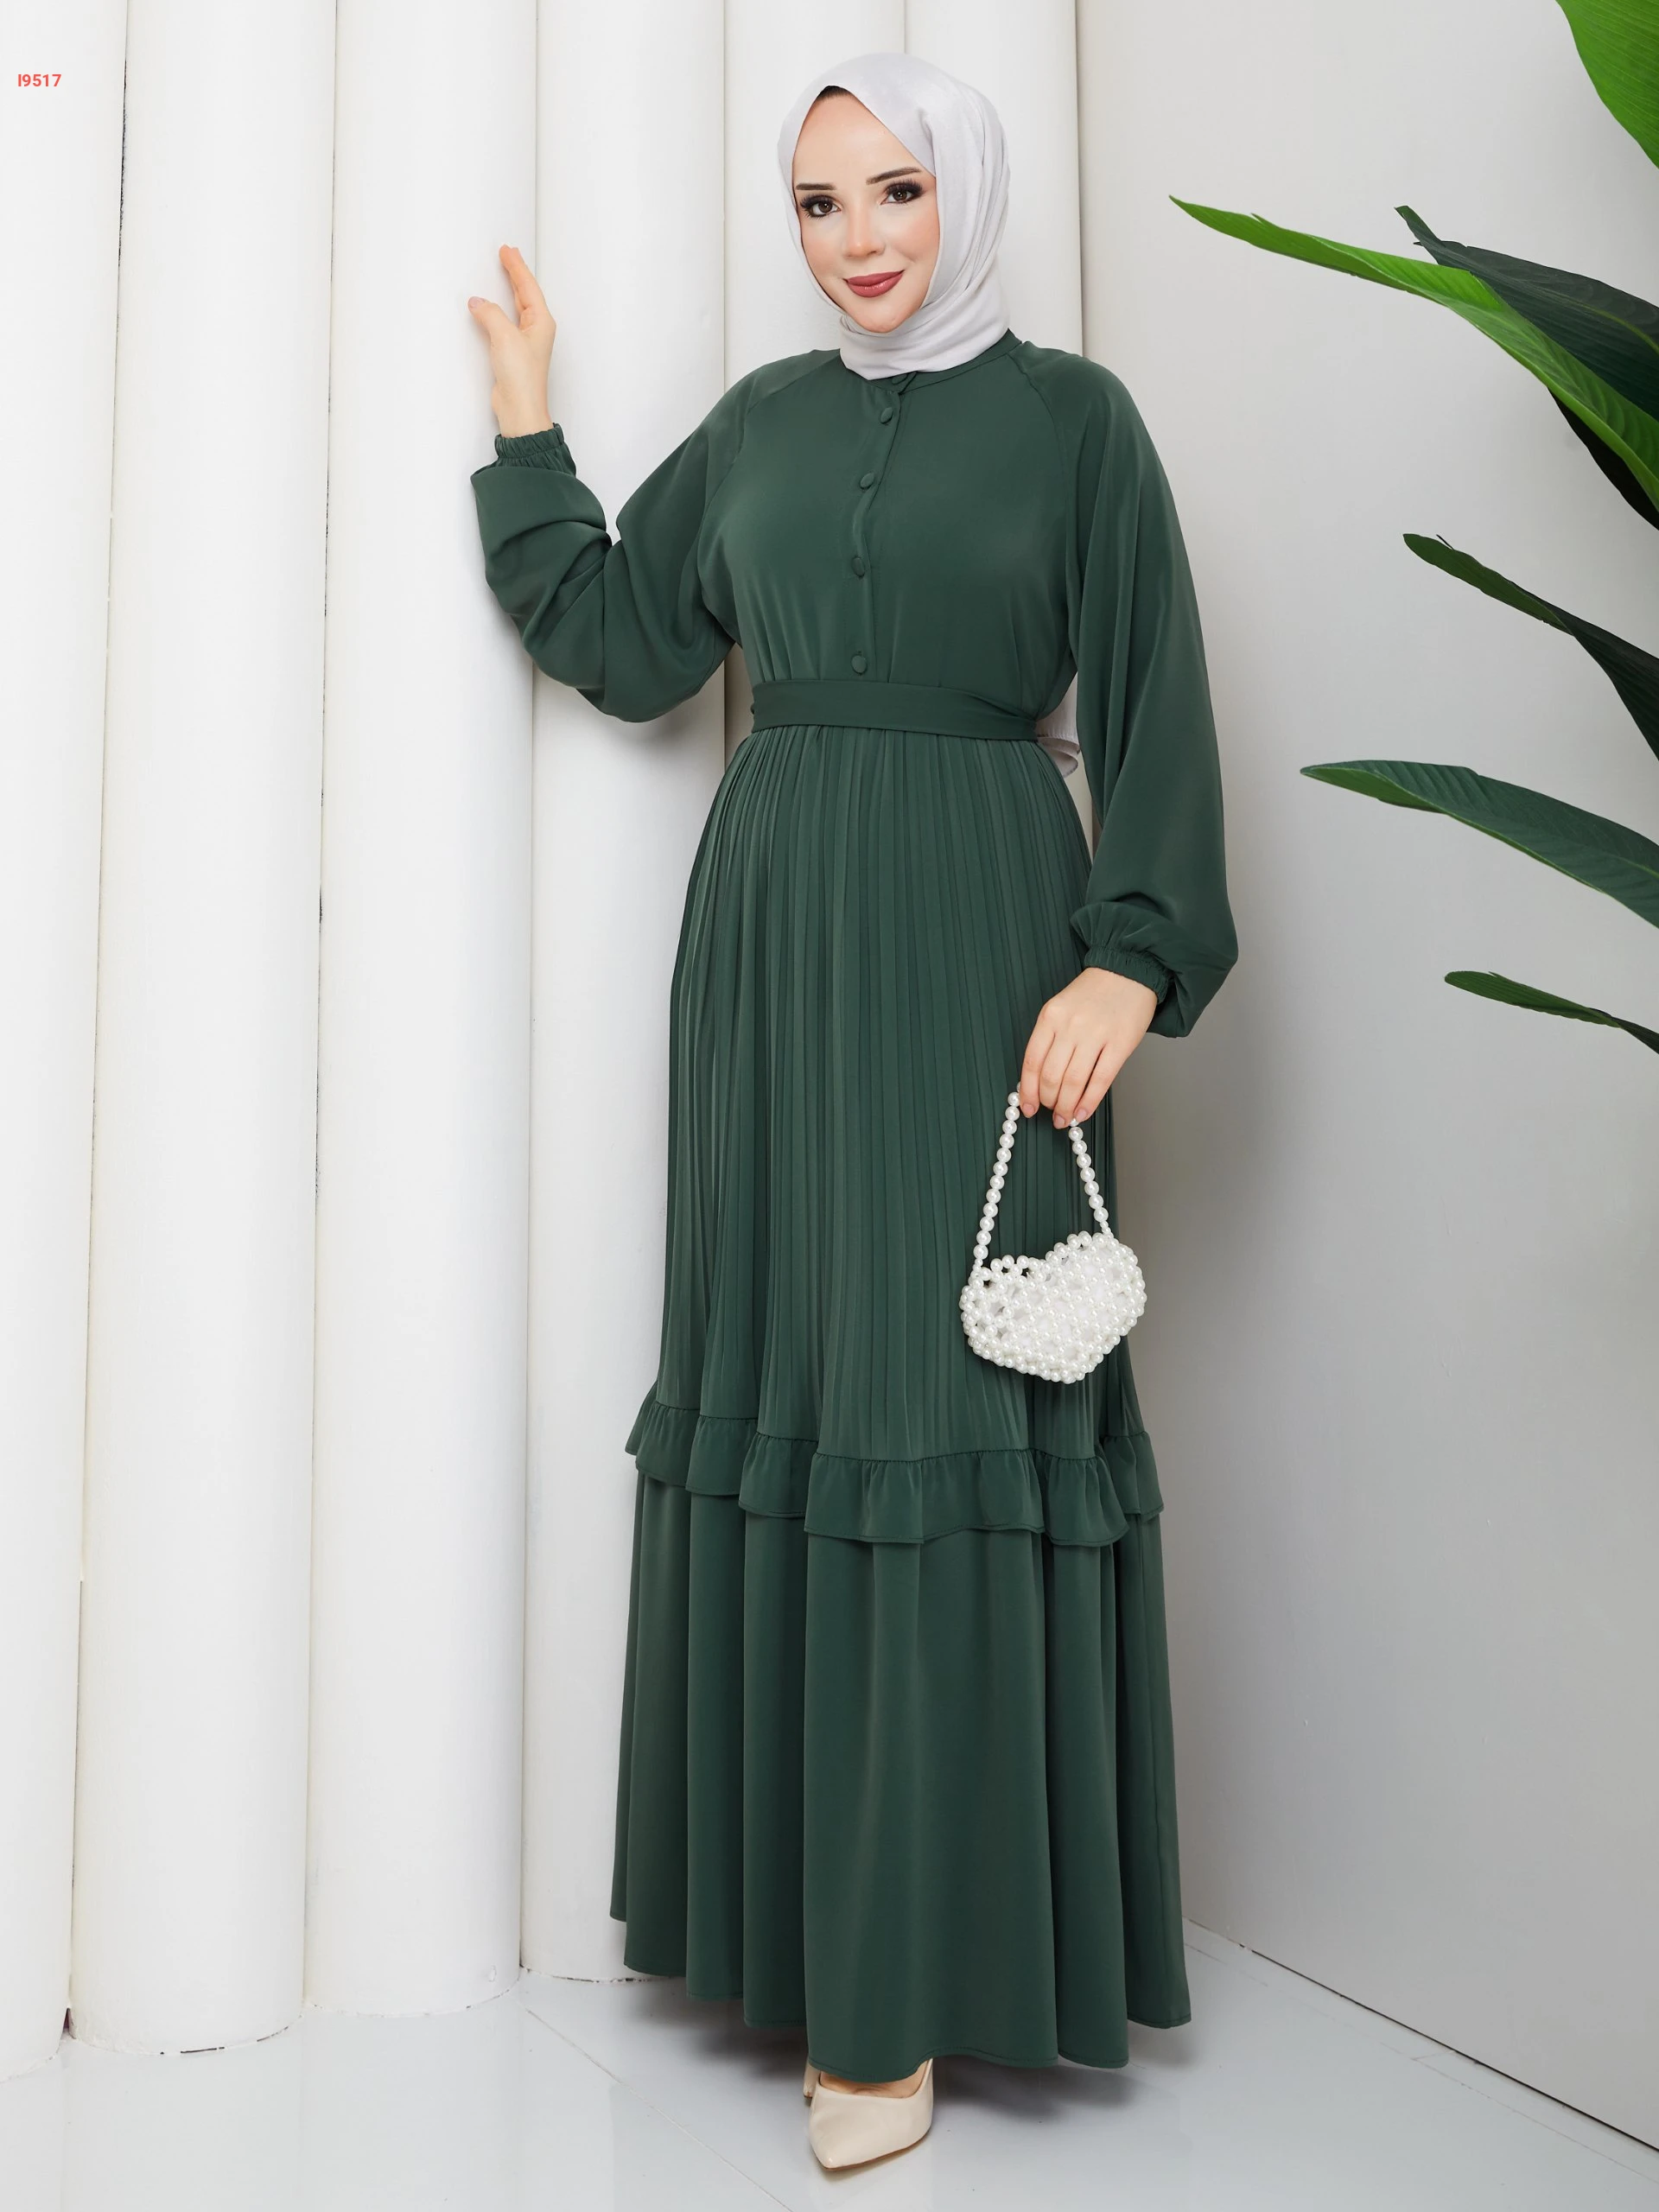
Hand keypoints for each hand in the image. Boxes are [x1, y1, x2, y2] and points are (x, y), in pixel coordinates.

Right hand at [466, 245, 555, 437]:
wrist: (520, 410)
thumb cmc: (522, 379)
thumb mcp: (504, 337)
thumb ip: (490, 314)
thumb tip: (477, 302)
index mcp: (541, 322)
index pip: (528, 286)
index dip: (516, 267)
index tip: (508, 250)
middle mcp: (535, 330)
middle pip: (525, 294)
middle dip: (516, 274)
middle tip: (507, 254)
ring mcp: (525, 342)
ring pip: (516, 308)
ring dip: (509, 290)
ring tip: (503, 272)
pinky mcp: (512, 354)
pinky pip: (505, 323)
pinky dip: (498, 310)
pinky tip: (490, 307)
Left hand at [1019, 966, 1157, 1127]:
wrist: (1128, 971)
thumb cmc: (1093, 994)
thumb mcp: (1061, 1008)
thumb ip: (1050, 1039)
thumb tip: (1039, 1079)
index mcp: (1050, 1017)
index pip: (1032, 1062)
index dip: (1028, 1091)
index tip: (1028, 1107)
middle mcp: (1070, 1026)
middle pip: (1051, 1076)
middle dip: (1048, 1102)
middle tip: (1051, 1114)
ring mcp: (1095, 1035)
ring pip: (1073, 1082)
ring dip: (1066, 1106)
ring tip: (1065, 1117)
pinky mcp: (1120, 1044)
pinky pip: (1100, 1080)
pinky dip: (1089, 1101)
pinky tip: (1083, 1112)